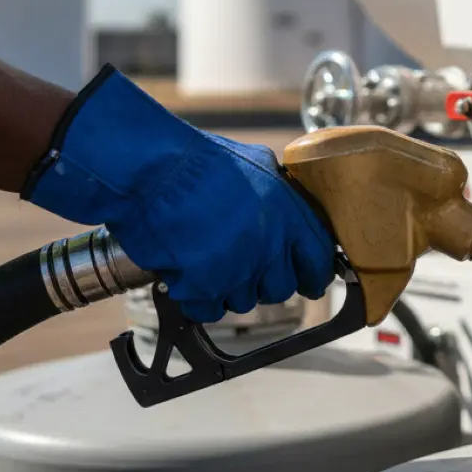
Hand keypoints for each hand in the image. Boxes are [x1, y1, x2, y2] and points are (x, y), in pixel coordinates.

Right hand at [23, 66, 335, 322]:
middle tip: (246, 266)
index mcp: (289, 218)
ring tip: (210, 260)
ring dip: (230, 287)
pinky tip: (189, 275)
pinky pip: (210, 310)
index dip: (313, 274)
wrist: (153, 170)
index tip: (308, 280)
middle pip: (281, 289)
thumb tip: (290, 202)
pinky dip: (199, 298)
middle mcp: (269, 248)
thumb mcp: (258, 163)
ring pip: (244, 301)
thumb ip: (281, 191)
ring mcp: (237, 271)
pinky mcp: (203, 288)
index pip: (318, 262)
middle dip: (265, 281)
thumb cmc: (199, 161)